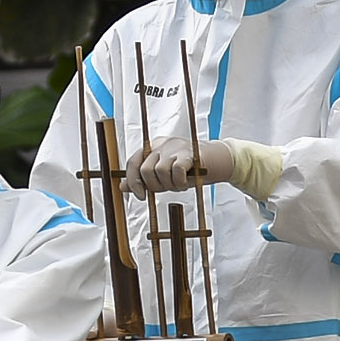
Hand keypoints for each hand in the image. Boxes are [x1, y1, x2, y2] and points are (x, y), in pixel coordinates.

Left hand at [134, 137, 280, 201]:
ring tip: (179, 184)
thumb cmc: (189, 169)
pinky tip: (186, 182)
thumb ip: (143, 179)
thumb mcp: (163, 176)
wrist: (217, 162)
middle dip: (154, 186)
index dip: (133, 181)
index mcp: (153, 147)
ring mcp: (175, 147)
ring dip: (169, 185)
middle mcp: (162, 144)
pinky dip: (179, 182)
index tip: (140, 196)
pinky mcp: (188, 153)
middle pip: (145, 169)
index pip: (133, 162)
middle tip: (168, 188)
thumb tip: (122, 187)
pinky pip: (176, 170)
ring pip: (159, 171)